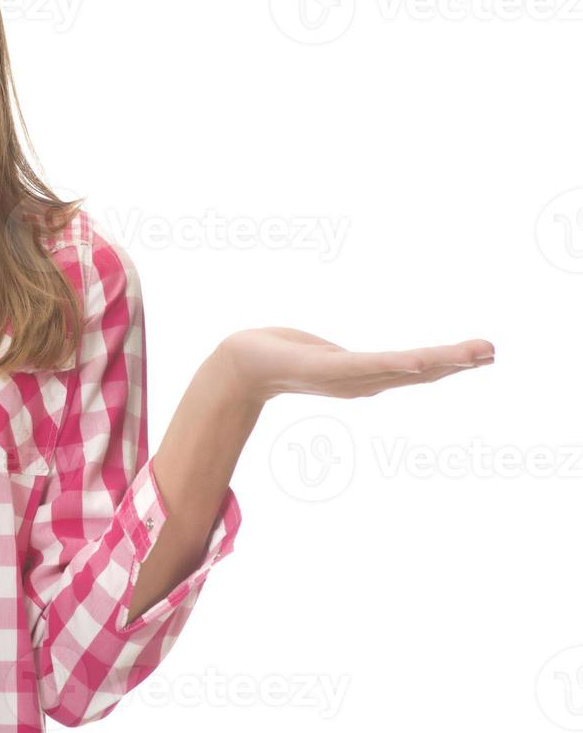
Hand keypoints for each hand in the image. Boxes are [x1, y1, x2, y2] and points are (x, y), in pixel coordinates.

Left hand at [219, 327, 493, 403]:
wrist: (240, 364)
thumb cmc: (279, 355)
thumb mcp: (323, 356)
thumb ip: (344, 361)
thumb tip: (349, 360)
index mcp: (364, 375)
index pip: (415, 369)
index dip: (448, 364)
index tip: (481, 353)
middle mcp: (362, 381)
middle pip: (419, 371)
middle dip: (457, 362)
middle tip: (492, 351)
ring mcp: (349, 378)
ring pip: (405, 369)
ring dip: (441, 361)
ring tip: (476, 351)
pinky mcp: (332, 370)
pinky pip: (372, 365)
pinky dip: (399, 364)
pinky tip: (422, 360)